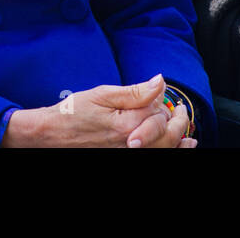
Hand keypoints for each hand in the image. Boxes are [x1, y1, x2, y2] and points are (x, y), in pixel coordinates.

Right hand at [2, 74, 183, 147]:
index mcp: (128, 124)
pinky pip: (152, 157)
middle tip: (181, 113)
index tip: (161, 95)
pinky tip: (175, 148)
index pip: (158, 113)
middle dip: (178, 123)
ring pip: (164, 150)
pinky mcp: (122, 157)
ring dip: (179, 143)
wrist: (51, 135)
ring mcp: (127, 153)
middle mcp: (132, 144)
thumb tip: (159, 81)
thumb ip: (134, 91)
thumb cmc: (73, 112)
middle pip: (168, 135)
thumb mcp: (102, 94)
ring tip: (189, 138)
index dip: (162, 103)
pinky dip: (167, 152)